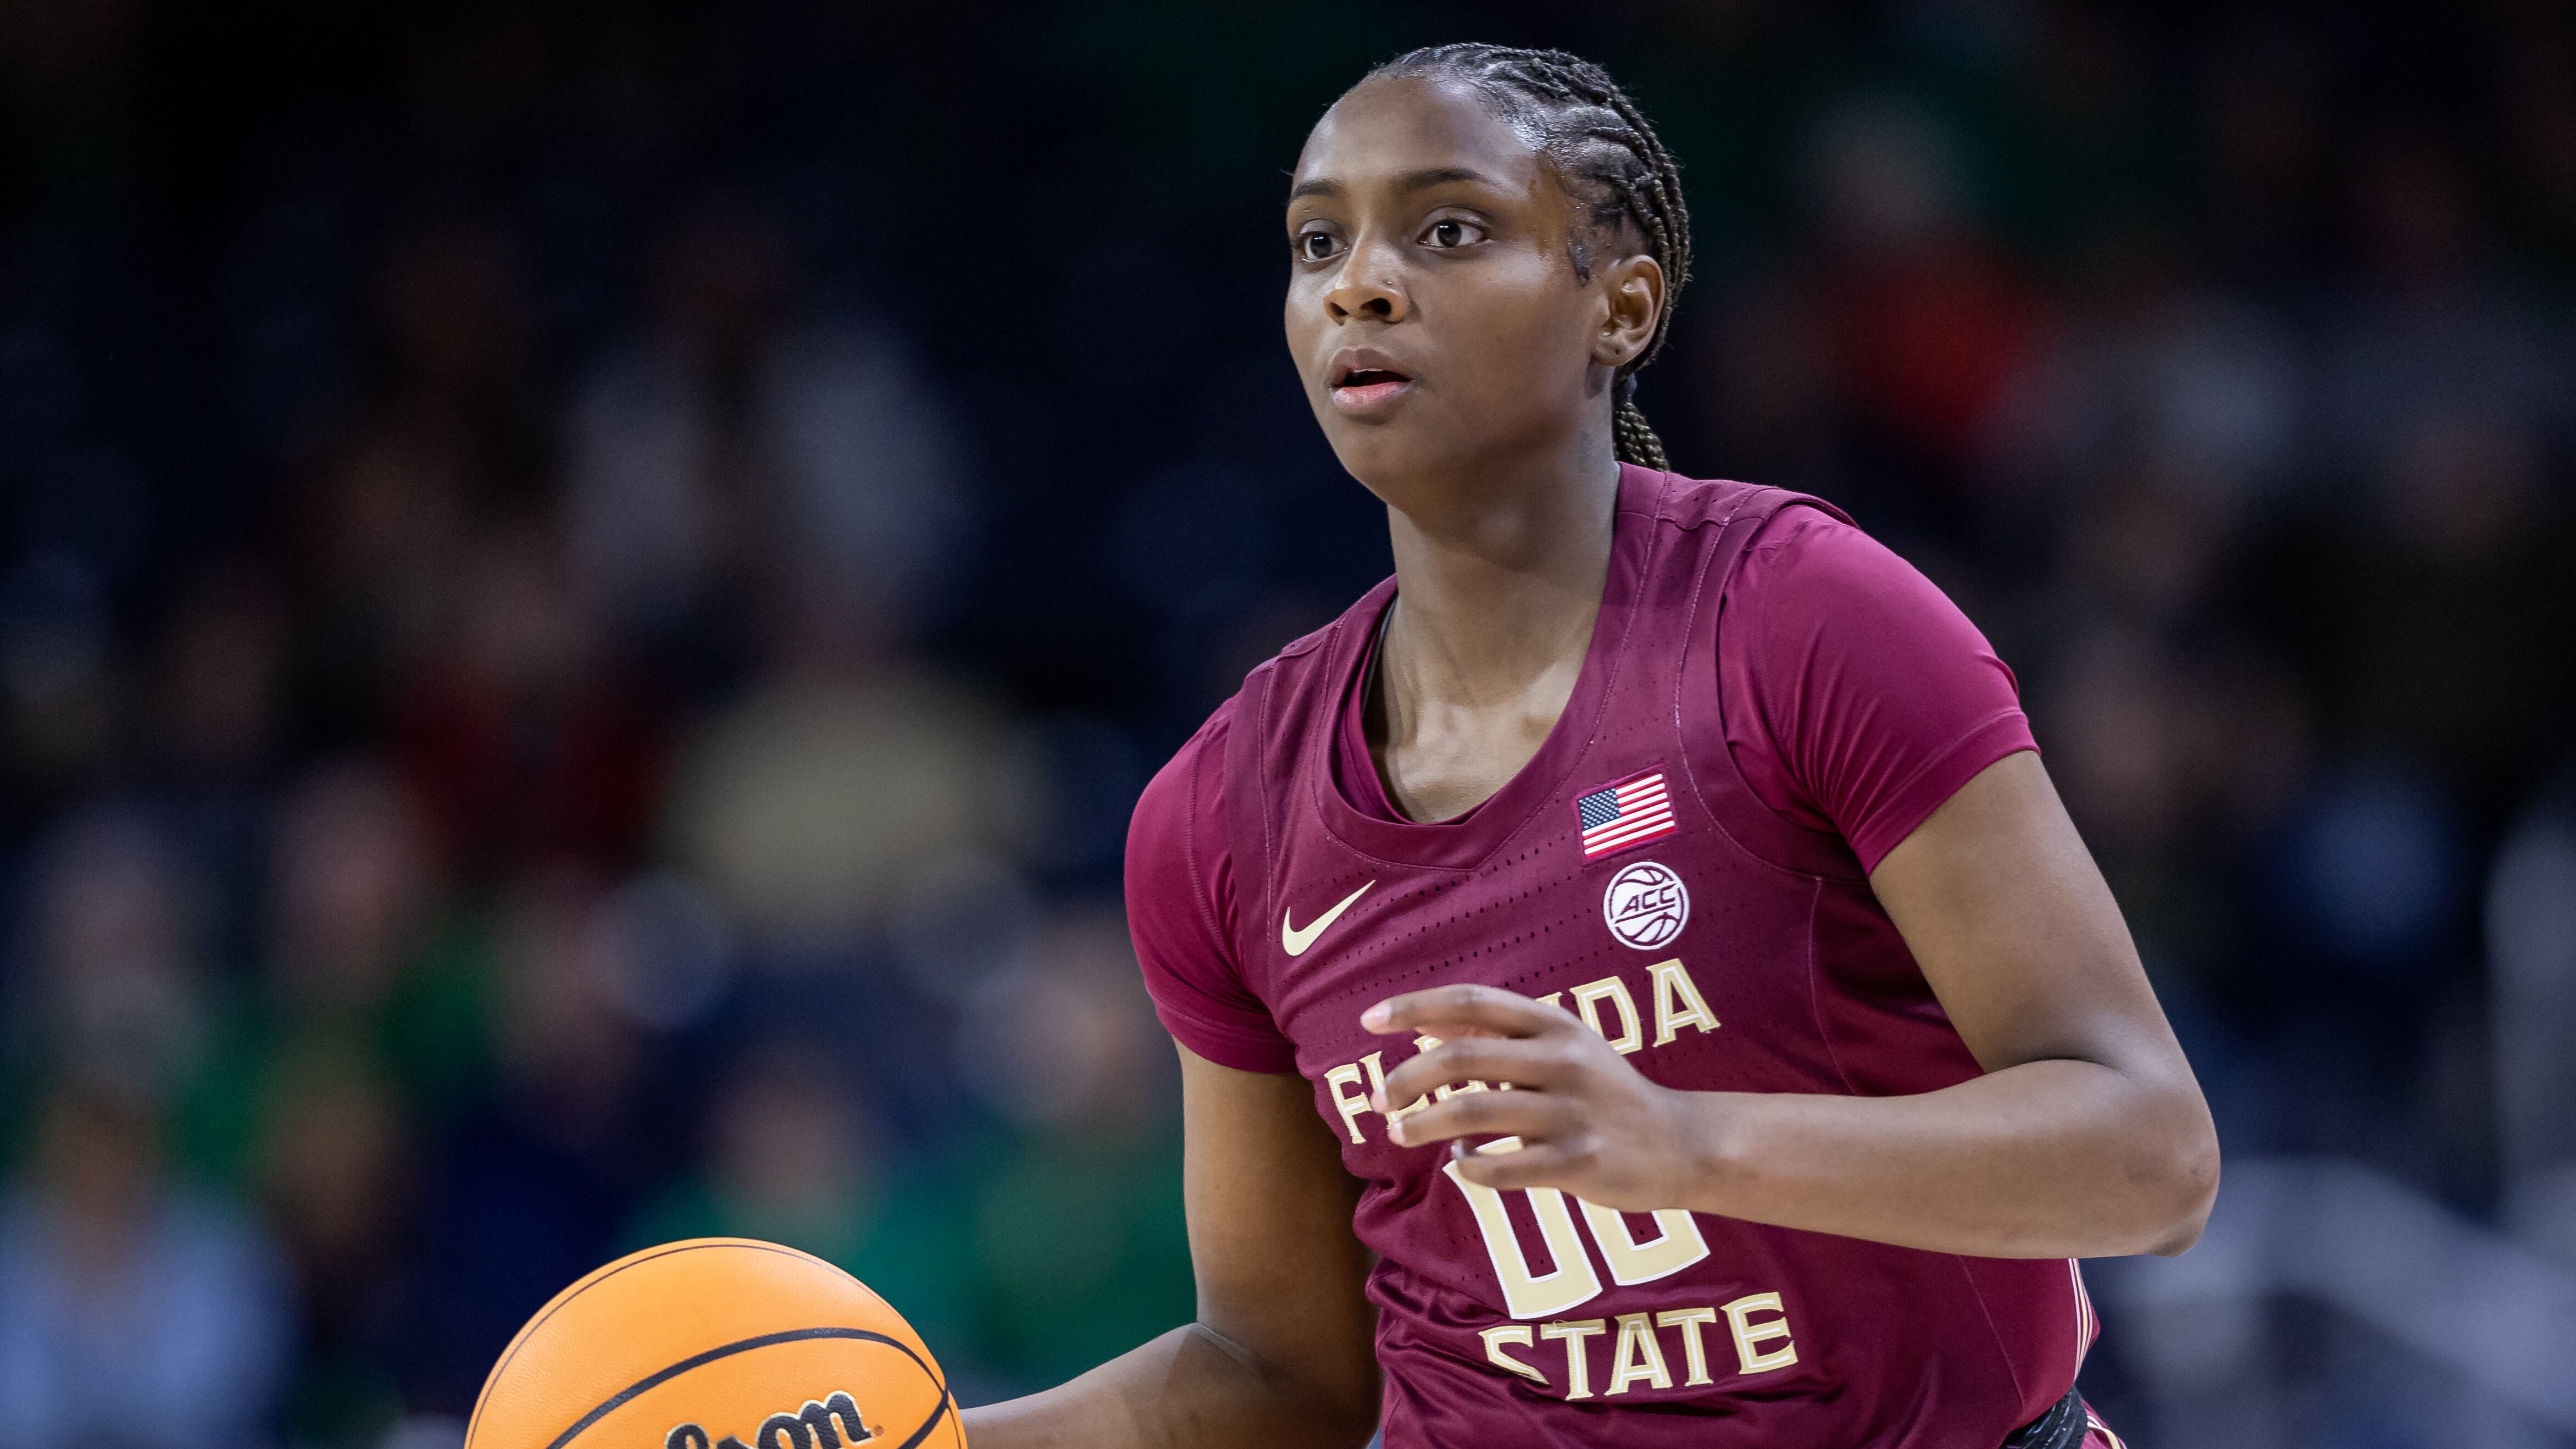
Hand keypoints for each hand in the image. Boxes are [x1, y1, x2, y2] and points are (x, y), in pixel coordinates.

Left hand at [1363, 983, 1713, 1211]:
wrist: (1680, 1144)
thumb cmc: (1604, 1092)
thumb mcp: (1560, 1045)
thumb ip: (1496, 1033)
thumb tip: (1423, 1022)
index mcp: (1553, 1025)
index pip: (1472, 1002)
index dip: (1415, 1007)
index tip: (1370, 1021)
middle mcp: (1561, 1060)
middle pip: (1460, 1057)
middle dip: (1406, 1078)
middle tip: (1379, 1100)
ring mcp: (1571, 1112)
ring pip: (1473, 1113)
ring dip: (1423, 1125)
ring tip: (1399, 1133)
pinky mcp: (1579, 1162)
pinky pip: (1503, 1168)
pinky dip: (1470, 1168)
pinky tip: (1461, 1165)